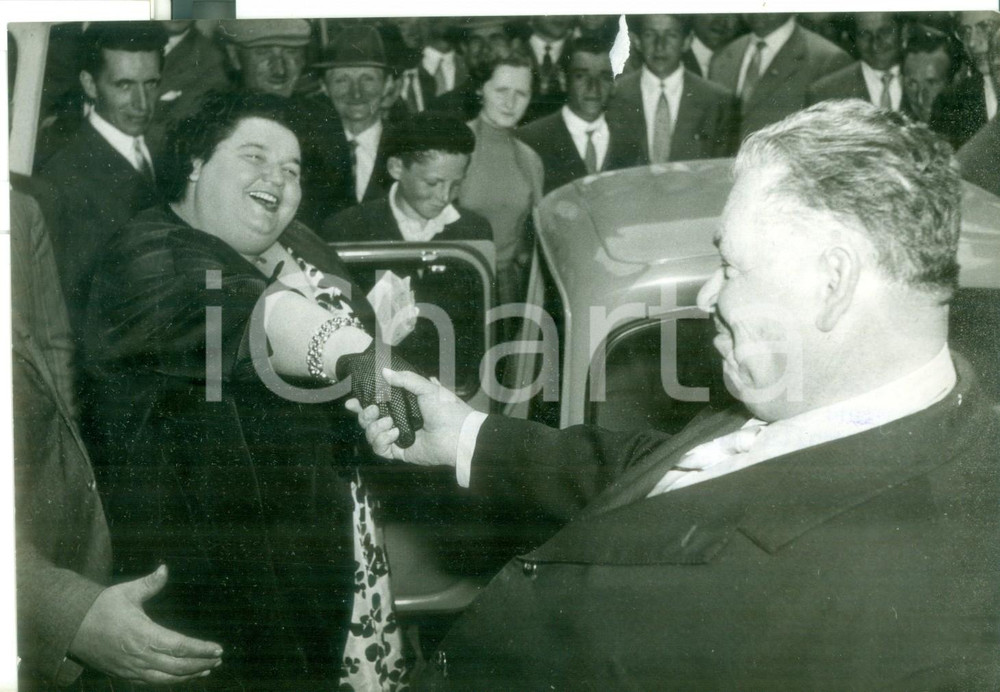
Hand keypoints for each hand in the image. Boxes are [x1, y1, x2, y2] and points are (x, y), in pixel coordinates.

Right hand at [69, 564, 222, 684]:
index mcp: (143, 634)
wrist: (71, 627)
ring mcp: (131, 668)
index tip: (218, 649)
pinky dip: (171, 681)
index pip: (179, 646)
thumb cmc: (102, 607)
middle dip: (200, 663)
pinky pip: (152, 682)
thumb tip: (165, 568)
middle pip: (177, 666)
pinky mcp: (125, 674)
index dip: (200, 649)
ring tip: (207, 669)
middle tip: (218, 659)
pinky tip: (183, 676)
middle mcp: (139, 655)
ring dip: (189, 675)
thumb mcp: (127, 592)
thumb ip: (150, 583)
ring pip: (166, 678)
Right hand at [346, 368, 472, 465]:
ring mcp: (397, 437)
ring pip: (370, 434)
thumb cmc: (446, 409)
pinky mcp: (399, 452)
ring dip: (374, 427)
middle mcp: (398, 421)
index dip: (361, 404)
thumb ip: (405, 379)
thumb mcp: (427, 388)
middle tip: (373, 409)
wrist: (457, 434)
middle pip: (368, 420)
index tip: (351, 401)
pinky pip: (379, 448)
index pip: (377, 404)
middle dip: (364, 414)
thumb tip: (384, 371)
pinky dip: (381, 440)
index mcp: (404, 405)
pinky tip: (394, 434)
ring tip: (389, 422)